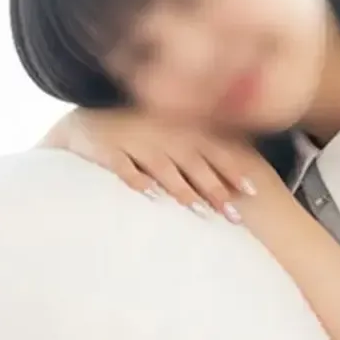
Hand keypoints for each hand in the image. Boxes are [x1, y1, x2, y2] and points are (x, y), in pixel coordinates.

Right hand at [40, 107, 286, 221]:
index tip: (253, 192)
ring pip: (161, 165)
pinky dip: (133, 177)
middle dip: (214, 187)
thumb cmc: (141, 140)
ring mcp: (134, 140)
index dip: (234, 169)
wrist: (86, 125)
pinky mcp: (106, 150)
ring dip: (180, 187)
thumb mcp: (173, 141)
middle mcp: (161, 134)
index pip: (214, 150)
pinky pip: (121, 164)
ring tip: (196, 208)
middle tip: (232, 214)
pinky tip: (146, 193)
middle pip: (193, 162)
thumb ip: (202, 158)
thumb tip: (239, 186)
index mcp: (181, 131)